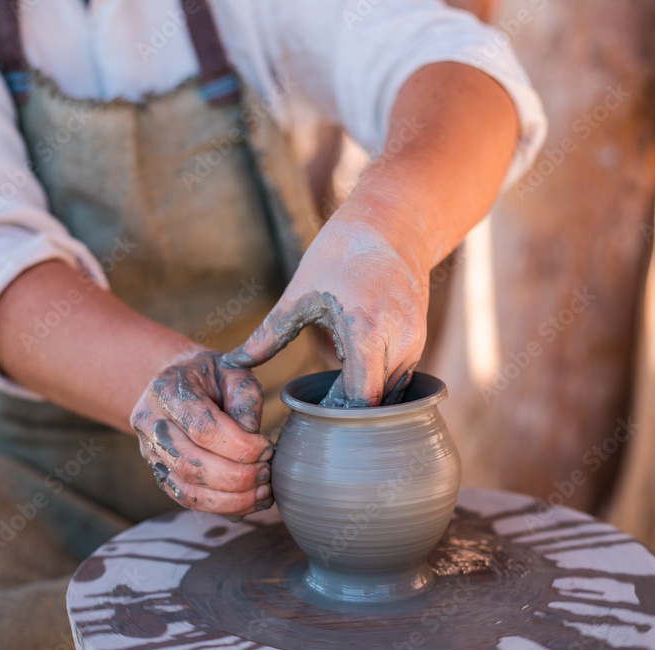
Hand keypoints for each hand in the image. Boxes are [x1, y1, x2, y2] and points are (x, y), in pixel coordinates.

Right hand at [131, 350, 274, 515]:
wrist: (178, 381)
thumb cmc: (211, 376)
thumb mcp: (233, 369)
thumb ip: (245, 398)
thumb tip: (253, 438)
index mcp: (166, 389)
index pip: (202, 427)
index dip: (240, 445)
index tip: (268, 447)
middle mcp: (150, 423)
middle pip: (190, 464)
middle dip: (237, 476)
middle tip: (267, 472)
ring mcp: (150, 452)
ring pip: (185, 490)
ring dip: (230, 499)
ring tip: (262, 492)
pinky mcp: (159, 473)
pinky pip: (186, 500)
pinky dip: (220, 506)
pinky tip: (248, 501)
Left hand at [223, 218, 429, 406]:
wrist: (391, 225)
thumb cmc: (340, 254)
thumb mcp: (300, 294)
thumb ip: (269, 334)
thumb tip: (234, 363)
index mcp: (366, 331)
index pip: (361, 400)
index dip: (338, 416)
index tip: (312, 419)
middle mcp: (399, 341)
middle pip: (377, 403)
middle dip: (350, 415)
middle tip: (317, 420)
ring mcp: (416, 341)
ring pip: (391, 394)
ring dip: (365, 401)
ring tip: (332, 403)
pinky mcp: (420, 339)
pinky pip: (400, 377)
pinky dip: (377, 384)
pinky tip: (352, 381)